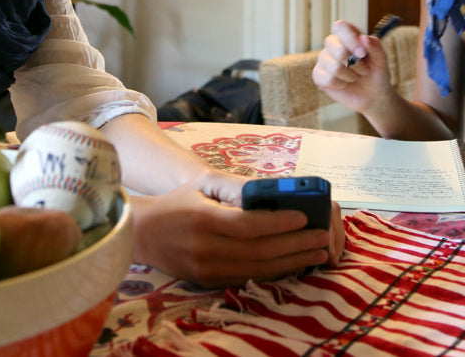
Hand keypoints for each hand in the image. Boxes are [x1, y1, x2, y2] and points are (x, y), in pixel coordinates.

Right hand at [130, 170, 344, 288]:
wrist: (143, 232)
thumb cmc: (178, 201)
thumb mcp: (203, 182)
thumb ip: (236, 186)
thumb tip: (271, 193)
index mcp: (203, 219)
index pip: (247, 225)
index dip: (278, 223)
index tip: (304, 217)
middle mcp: (204, 248)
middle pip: (258, 251)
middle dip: (295, 244)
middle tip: (321, 236)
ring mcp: (206, 269)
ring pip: (256, 269)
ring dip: (290, 262)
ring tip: (315, 252)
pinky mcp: (208, 282)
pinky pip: (246, 278)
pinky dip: (273, 272)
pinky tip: (292, 263)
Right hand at [312, 20, 393, 112]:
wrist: (373, 96)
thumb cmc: (376, 74)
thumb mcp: (381, 60)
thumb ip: (375, 47)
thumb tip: (363, 37)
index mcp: (347, 36)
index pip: (340, 27)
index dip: (350, 39)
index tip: (362, 53)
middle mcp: (333, 45)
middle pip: (334, 46)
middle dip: (353, 62)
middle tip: (364, 70)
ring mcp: (324, 60)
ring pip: (333, 66)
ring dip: (350, 76)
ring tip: (355, 77)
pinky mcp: (318, 75)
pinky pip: (328, 79)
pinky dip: (342, 84)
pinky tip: (345, 84)